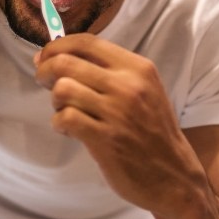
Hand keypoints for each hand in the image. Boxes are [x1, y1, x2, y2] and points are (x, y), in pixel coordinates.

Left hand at [34, 34, 207, 215]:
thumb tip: (56, 55)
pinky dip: (59, 122)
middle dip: (45, 70)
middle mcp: (127, 85)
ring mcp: (116, 113)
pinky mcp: (105, 139)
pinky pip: (66, 118)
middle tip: (44, 81)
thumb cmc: (151, 129)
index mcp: (137, 68)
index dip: (57, 46)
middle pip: (66, 63)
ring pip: (63, 89)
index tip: (45, 55)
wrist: (174, 176)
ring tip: (63, 109)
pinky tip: (68, 129)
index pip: (86, 42)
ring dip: (55, 100)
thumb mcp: (141, 89)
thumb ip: (107, 70)